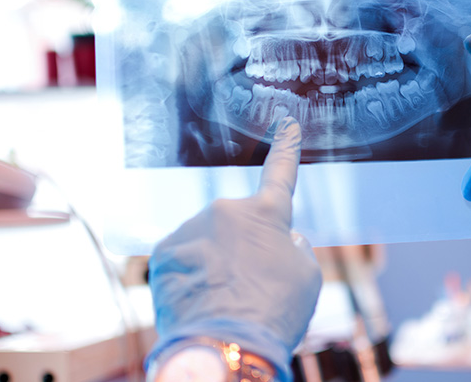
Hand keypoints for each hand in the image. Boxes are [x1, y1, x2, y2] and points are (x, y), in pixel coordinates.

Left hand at [146, 117, 321, 380]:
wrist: (224, 346)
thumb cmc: (274, 313)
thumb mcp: (307, 278)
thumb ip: (294, 249)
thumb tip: (282, 242)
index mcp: (267, 213)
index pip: (281, 173)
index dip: (286, 148)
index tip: (287, 124)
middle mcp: (226, 211)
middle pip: (239, 227)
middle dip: (244, 249)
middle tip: (252, 287)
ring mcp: (191, 229)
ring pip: (208, 243)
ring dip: (216, 265)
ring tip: (225, 301)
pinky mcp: (163, 252)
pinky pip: (183, 259)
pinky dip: (192, 277)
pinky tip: (200, 302)